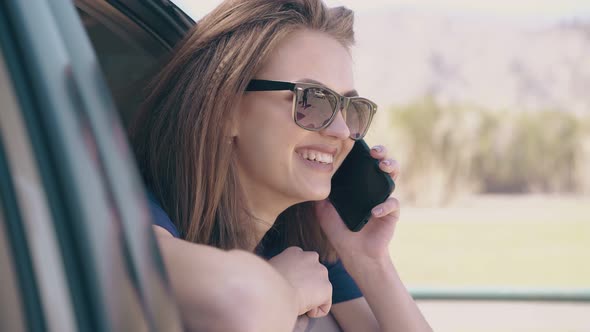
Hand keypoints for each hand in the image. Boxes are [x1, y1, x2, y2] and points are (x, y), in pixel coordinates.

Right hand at [268, 247, 331, 317]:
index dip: (296, 279)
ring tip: (295, 302)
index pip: (302, 266)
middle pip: (314, 276)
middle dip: (307, 287)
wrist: (272, 292)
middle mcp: (311, 257)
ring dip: (311, 298)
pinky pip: (324, 306)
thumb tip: (281, 280)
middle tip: (292, 296)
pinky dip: (315, 312)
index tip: (288, 288)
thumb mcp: (270, 270)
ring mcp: (321, 271)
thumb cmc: (265, 284)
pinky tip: (303, 310)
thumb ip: (281, 270)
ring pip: (320, 290)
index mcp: (295, 252)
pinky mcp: (327, 287)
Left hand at [317, 145, 400, 262]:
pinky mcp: (391, 213)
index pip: (363, 163)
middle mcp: (373, 188)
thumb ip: (319, 197)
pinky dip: (384, 206)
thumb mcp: (324, 213)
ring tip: (382, 167)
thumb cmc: (340, 233)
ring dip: (391, 167)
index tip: (357, 144)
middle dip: (381, 152)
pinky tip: (374, 212)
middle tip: (374, 152)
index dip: (363, 152)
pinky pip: (393, 203)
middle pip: (381, 163)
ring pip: (393, 175)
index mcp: (359, 185)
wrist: (355, 255)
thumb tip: (309, 181)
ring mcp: (383, 198)